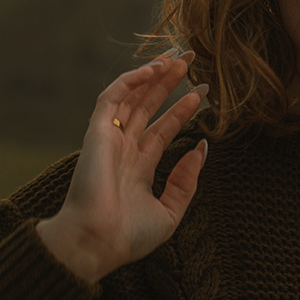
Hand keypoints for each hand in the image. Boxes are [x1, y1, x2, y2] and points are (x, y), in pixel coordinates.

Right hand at [36, 52, 209, 284]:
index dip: (182, 110)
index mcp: (138, 167)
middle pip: (148, 106)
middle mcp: (123, 149)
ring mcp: (109, 139)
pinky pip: (112, 97)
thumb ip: (186, 181)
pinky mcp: (96, 132)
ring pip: (132, 97)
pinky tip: (154, 69)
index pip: (162, 129)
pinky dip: (131, 80)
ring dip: (153, 76)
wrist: (96, 242)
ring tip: (176, 58)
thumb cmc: (128, 236)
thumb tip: (201, 148)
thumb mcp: (169, 212)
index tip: (203, 93)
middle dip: (169, 84)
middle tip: (190, 61)